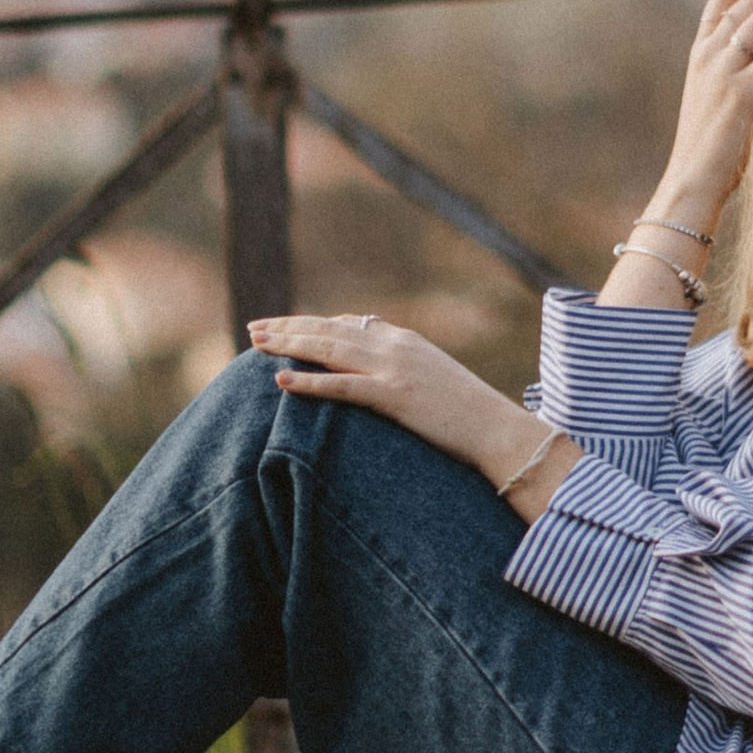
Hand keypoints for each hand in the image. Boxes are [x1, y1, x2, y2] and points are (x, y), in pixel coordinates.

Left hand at [247, 315, 580, 520]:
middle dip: (290, 327)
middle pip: (330, 330)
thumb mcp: (435, 381)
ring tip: (256, 343)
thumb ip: (405, 370)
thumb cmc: (470, 414)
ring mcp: (394, 369)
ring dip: (289, 345)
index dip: (314, 324)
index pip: (350, 323)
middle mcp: (396, 346)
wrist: (497, 429)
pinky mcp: (394, 397)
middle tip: (255, 327)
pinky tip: (280, 381)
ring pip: (329, 349)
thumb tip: (379, 378)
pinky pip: (341, 387)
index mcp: (406, 340)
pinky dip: (308, 382)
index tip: (286, 326)